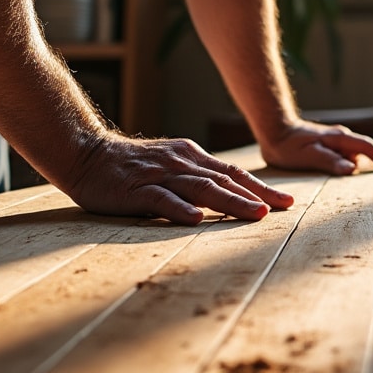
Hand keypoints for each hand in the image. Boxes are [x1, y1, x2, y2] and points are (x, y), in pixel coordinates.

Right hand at [64, 135, 293, 225]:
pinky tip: (197, 219)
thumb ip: (196, 178)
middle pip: (224, 180)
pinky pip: (161, 199)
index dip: (260, 187)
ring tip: (254, 214)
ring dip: (230, 201)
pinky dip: (180, 209)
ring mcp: (160, 175)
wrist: (86, 154)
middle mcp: (181, 162)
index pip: (233, 173)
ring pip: (201, 188)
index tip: (286, 202)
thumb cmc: (132, 167)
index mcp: (191, 157)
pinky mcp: (137, 189)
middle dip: (255, 195)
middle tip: (280, 209)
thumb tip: (229, 196)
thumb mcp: (171, 166)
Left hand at [260, 120, 372, 175]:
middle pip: (365, 149)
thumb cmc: (287, 146)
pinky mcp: (329, 145)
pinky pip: (346, 154)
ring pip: (355, 152)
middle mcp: (340, 137)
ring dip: (365, 162)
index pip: (367, 146)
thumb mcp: (307, 156)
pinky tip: (352, 171)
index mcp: (338, 138)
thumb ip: (330, 161)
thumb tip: (353, 168)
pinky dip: (352, 161)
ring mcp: (335, 140)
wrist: (274, 130)